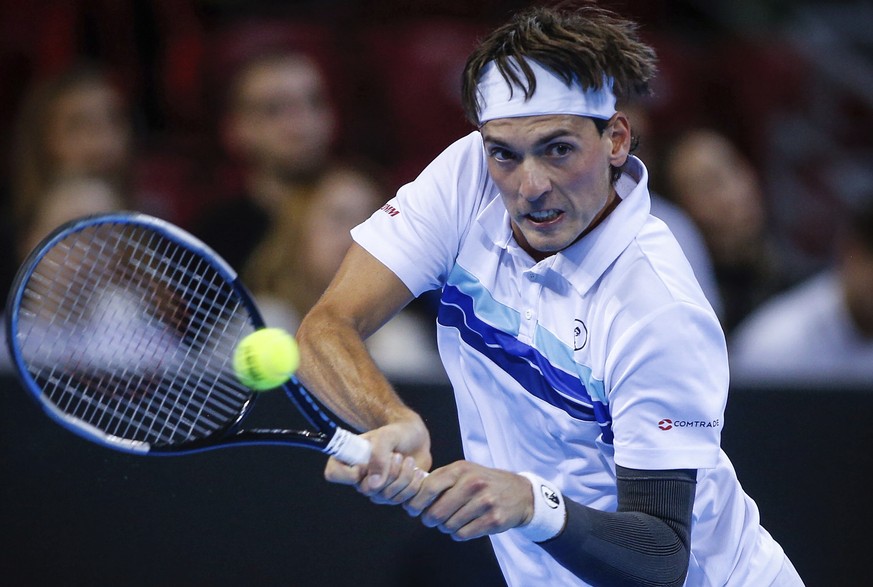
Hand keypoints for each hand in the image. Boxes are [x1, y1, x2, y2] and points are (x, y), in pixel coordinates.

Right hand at [324, 410, 430, 503]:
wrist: (415, 439)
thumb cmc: (397, 433)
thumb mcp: (387, 436)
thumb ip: (378, 456)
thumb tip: (374, 484)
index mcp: (349, 458)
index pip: (333, 473)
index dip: (349, 473)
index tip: (366, 463)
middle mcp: (359, 477)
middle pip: (366, 490)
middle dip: (389, 473)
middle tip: (399, 456)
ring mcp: (375, 489)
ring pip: (385, 496)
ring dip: (403, 477)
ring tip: (410, 461)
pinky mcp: (392, 496)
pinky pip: (400, 501)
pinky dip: (412, 486)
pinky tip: (417, 473)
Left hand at [403, 460, 534, 540]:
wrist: (520, 493)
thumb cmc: (484, 482)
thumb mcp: (464, 471)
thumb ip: (440, 479)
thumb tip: (412, 495)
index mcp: (461, 469)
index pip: (428, 488)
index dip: (416, 502)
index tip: (413, 509)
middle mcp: (473, 484)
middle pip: (436, 512)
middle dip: (429, 519)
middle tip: (432, 519)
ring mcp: (485, 502)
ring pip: (448, 525)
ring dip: (446, 527)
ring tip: (453, 520)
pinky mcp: (493, 519)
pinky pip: (463, 534)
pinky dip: (459, 533)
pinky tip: (465, 525)